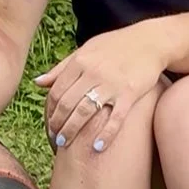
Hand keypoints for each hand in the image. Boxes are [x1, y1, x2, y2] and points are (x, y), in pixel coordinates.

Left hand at [37, 23, 173, 153]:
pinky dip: (105, 134)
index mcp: (80, 61)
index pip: (57, 91)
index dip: (50, 111)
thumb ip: (62, 67)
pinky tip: (97, 147)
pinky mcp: (130, 93)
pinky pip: (115, 118)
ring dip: (72, 131)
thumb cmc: (115, 46)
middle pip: (67, 104)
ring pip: (85, 112)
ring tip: (65, 145)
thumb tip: (37, 82)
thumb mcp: (86, 50)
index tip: (49, 125)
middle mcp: (93, 72)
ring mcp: (112, 83)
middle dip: (58, 124)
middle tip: (55, 139)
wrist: (151, 41)